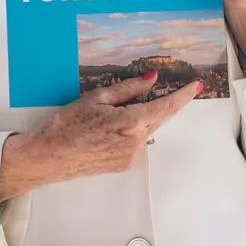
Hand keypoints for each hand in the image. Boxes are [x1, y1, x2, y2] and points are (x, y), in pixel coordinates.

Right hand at [0, 72, 201, 199]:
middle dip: (159, 104)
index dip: (182, 96)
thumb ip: (128, 89)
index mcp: (130, 123)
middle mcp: (135, 142)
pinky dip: (129, 131)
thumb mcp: (97, 98)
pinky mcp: (123, 165)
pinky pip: (134, 142)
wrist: (49, 156)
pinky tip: (107, 128)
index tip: (196, 85)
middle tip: (153, 89)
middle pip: (157, 118)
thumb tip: (151, 79)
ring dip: (140, 118)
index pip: (165, 107)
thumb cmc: (68, 124)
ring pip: (145, 130)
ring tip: (110, 113)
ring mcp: (130, 156)